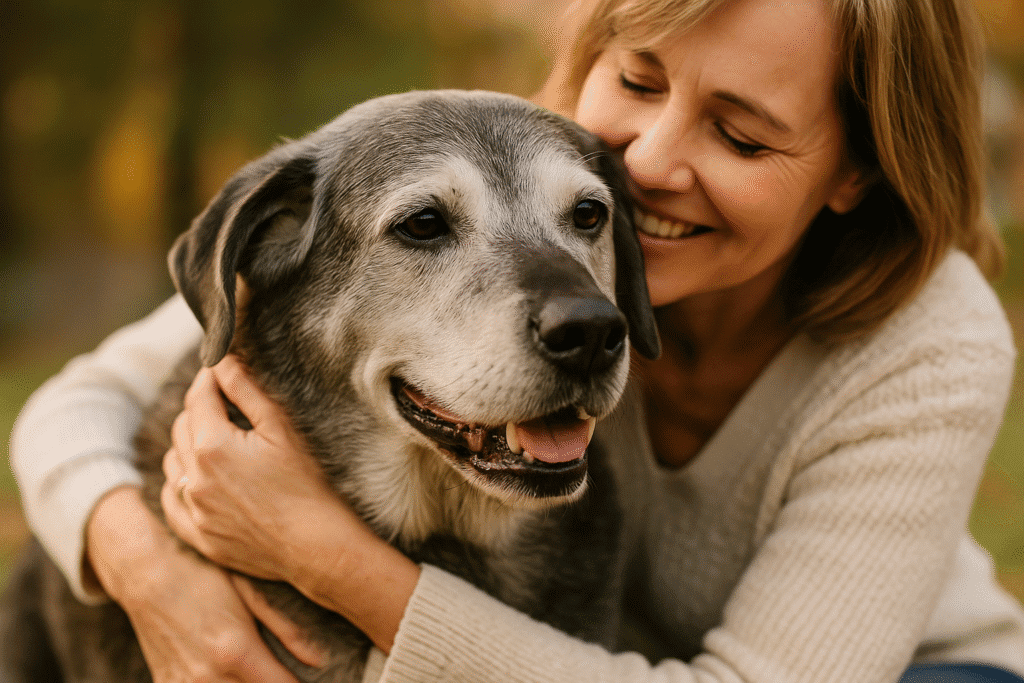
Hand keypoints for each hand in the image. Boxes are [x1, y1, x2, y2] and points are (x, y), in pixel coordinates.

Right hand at [86, 487, 322, 681]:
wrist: (146, 575)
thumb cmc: (204, 576)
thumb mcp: (250, 593)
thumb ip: (287, 630)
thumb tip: (319, 661)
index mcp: (237, 653)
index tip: (318, 681)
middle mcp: (208, 678)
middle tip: (280, 673)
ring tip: (257, 673)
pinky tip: (230, 675)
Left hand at [161, 355, 419, 653]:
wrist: (315, 545)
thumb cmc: (306, 484)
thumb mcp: (280, 428)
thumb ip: (246, 390)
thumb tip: (223, 361)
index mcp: (211, 446)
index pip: (198, 397)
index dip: (209, 378)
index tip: (218, 369)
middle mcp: (192, 478)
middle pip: (182, 426)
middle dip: (200, 409)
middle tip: (225, 404)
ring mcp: (192, 510)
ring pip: (172, 462)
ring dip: (187, 446)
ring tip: (217, 442)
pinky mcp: (198, 536)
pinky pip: (172, 500)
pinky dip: (180, 483)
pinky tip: (199, 479)